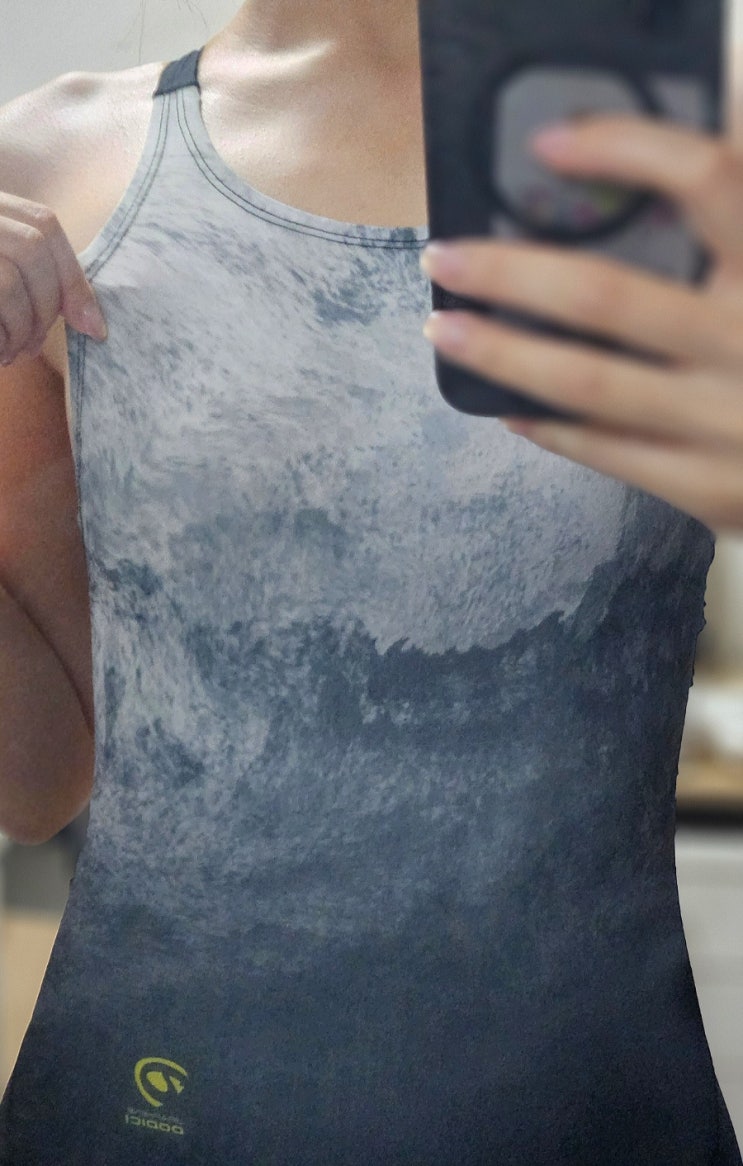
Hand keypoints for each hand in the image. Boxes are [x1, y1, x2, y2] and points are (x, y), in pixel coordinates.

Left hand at [419, 114, 742, 534]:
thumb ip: (728, 235)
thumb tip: (641, 177)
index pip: (710, 180)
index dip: (626, 149)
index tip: (549, 142)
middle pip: (607, 295)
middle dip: (509, 273)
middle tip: (442, 257)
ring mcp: (729, 422)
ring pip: (589, 382)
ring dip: (504, 354)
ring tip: (445, 330)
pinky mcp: (713, 489)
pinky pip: (610, 453)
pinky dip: (550, 427)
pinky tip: (507, 407)